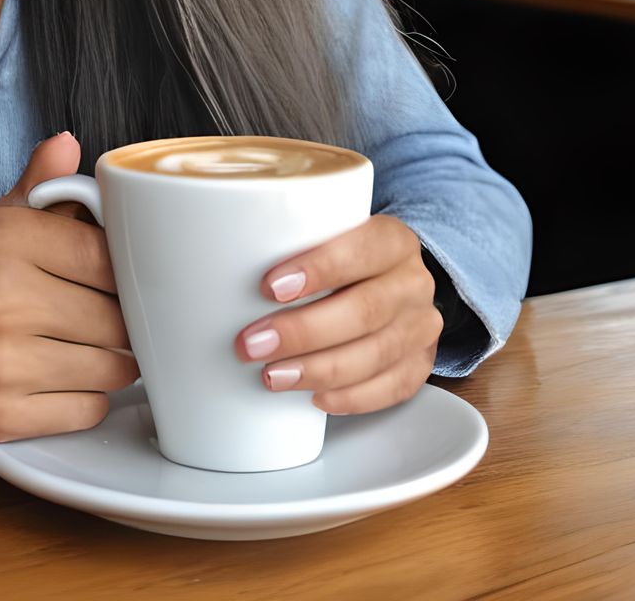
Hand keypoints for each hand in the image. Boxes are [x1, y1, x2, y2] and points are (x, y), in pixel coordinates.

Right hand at [0, 132, 139, 448]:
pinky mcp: (2, 416)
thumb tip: (68, 143)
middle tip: (104, 318)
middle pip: (117, 319)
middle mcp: (2, 299)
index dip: (124, 273)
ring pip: (110, 369)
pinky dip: (87, 400)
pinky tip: (64, 381)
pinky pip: (87, 410)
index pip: (108, 258)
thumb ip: (40, 183)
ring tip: (86, 348)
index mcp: (6, 240)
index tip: (115, 279)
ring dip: (111, 364)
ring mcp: (0, 363)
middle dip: (120, 322)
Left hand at [234, 214, 441, 414]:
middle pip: (364, 311)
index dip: (318, 269)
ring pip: (376, 355)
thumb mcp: (324, 235)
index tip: (267, 287)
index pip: (361, 249)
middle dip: (302, 332)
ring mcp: (421, 326)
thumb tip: (213, 268)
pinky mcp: (420, 365)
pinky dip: (351, 398)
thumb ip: (290, 242)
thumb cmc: (340, 256)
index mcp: (391, 239)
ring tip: (271, 376)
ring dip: (318, 370)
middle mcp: (413, 281)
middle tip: (251, 344)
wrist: (391, 278)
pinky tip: (316, 399)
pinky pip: (392, 389)